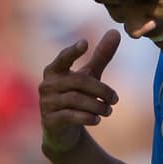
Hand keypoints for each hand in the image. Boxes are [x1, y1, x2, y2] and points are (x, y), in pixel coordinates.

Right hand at [39, 29, 121, 153]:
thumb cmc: (76, 96)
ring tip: (108, 110)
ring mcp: (46, 103)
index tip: (85, 43)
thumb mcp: (89, 76)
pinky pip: (71, 116)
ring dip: (97, 106)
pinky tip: (97, 119)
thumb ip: (100, 56)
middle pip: (78, 81)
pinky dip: (87, 117)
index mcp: (54, 71)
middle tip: (115, 99)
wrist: (64, 131)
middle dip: (101, 90)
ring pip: (76, 100)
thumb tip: (115, 32)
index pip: (63, 59)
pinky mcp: (50, 120)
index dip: (73, 51)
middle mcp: (47, 85)